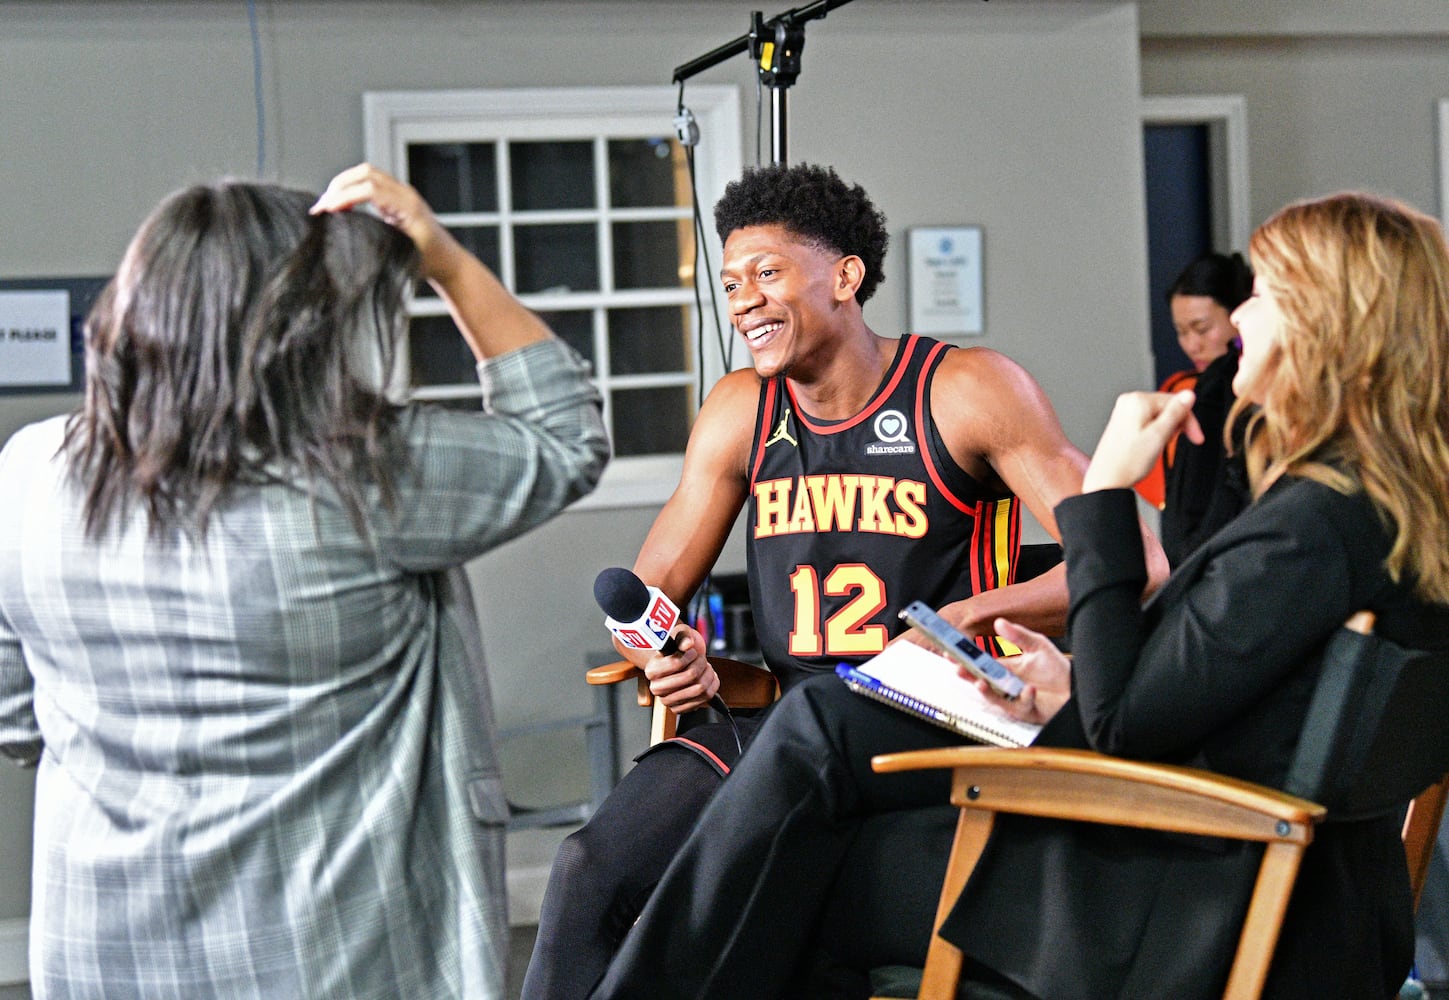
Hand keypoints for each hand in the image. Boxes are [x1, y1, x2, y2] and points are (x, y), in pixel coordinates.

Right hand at [310, 163, 463, 283]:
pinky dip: (352, 189)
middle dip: (339, 185)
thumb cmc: (429, 262)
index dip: (344, 196)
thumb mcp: (405, 256)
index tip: (326, 210)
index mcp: (408, 206)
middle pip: (365, 173)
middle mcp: (405, 194)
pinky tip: (341, 206)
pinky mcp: (396, 198)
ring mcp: (402, 193)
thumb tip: (348, 240)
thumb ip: (381, 245)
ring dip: (344, 185)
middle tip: (321, 207)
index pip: (370, 188)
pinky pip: (371, 183)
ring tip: (328, 205)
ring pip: (367, 174)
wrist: (448, 261)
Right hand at [643, 623, 719, 713]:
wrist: (676, 666)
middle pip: (690, 676)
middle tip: (701, 659)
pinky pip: (704, 699)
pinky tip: (708, 678)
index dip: (691, 655)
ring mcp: (667, 700)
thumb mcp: (678, 636)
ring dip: (709, 674)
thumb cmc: (676, 650)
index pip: (677, 663)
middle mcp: (656, 688)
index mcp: (652, 670)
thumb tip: (688, 644)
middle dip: (701, 664)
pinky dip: (712, 686)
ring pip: (700, 688)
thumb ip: (683, 637)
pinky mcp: (679, 709)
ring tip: (706, 667)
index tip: (692, 651)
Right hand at [967, 617, 1070, 725]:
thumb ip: (1018, 635)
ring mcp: (1013, 698)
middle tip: (959, 669)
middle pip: (981, 679)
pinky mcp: (1025, 710)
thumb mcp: (1038, 645)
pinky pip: (1020, 705)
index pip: (981, 662)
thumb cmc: (1056, 668)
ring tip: (980, 682)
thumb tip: (999, 622)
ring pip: (994, 696)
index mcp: (1006, 667)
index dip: (966, 658)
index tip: (952, 652)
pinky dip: (1024, 697)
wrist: (1075, 687)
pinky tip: (1029, 689)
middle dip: (968, 675)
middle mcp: (1006, 684)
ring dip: (986, 691)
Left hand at [1081, 389, 1202, 492]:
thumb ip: (1175, 412)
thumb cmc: (1128, 461)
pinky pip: (1147, 422)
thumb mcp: (1159, 435)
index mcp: (1137, 401)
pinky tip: (1150, 446)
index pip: (1175, 401)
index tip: (1196, 436)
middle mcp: (1128, 402)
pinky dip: (1154, 433)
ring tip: (1156, 446)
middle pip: (1166, 407)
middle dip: (1175, 426)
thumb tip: (1189, 394)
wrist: (1107, 480)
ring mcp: (1123, 412)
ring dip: (1165, 430)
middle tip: (1172, 443)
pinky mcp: (1123, 423)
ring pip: (1158, 416)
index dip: (1189, 420)